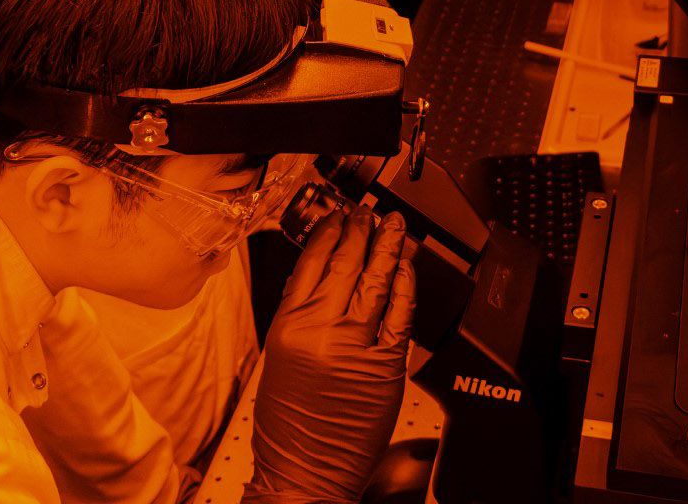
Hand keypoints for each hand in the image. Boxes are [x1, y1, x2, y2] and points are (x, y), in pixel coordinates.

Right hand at [246, 209, 415, 503]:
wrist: (305, 473)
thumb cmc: (288, 425)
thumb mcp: (280, 356)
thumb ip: (299, 312)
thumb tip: (319, 274)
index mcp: (289, 324)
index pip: (311, 260)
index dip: (328, 230)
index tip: (338, 216)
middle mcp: (322, 329)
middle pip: (346, 263)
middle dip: (361, 231)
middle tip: (369, 214)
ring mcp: (357, 345)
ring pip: (376, 280)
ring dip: (388, 247)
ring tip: (394, 226)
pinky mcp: (386, 365)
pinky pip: (401, 313)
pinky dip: (406, 285)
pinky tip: (407, 268)